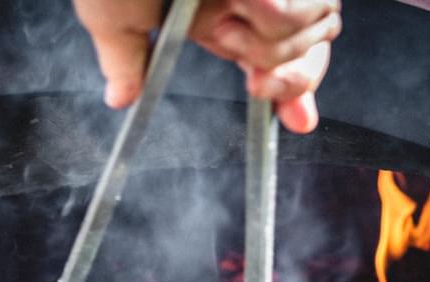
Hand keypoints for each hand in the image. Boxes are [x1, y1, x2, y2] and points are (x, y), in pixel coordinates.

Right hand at [73, 0, 340, 133]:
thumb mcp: (114, 18)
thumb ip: (126, 61)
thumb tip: (118, 97)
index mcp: (224, 5)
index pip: (281, 53)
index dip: (295, 87)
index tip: (297, 121)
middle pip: (314, 44)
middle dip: (281, 67)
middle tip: (241, 61)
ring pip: (315, 27)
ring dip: (270, 36)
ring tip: (229, 5)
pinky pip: (304, 8)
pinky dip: (276, 14)